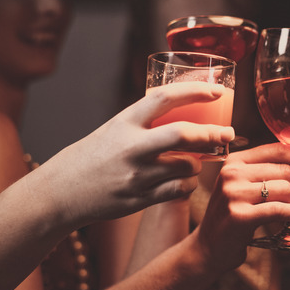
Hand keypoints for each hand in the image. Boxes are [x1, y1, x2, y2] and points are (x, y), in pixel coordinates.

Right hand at [31, 82, 234, 226]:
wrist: (61, 191)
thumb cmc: (93, 156)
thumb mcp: (114, 129)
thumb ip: (145, 123)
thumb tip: (186, 111)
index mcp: (124, 122)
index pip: (164, 98)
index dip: (195, 91)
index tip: (218, 90)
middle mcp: (130, 147)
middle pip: (182, 134)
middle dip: (212, 133)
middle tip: (228, 133)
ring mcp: (135, 175)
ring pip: (185, 165)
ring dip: (199, 163)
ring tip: (197, 161)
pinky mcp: (138, 199)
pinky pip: (177, 190)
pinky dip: (188, 184)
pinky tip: (186, 181)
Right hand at [194, 143, 289, 270]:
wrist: (207, 248)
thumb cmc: (231, 217)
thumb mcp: (242, 187)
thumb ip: (265, 174)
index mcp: (235, 161)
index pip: (277, 150)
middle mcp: (232, 173)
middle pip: (285, 170)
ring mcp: (234, 194)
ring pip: (285, 189)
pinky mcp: (239, 215)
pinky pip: (278, 209)